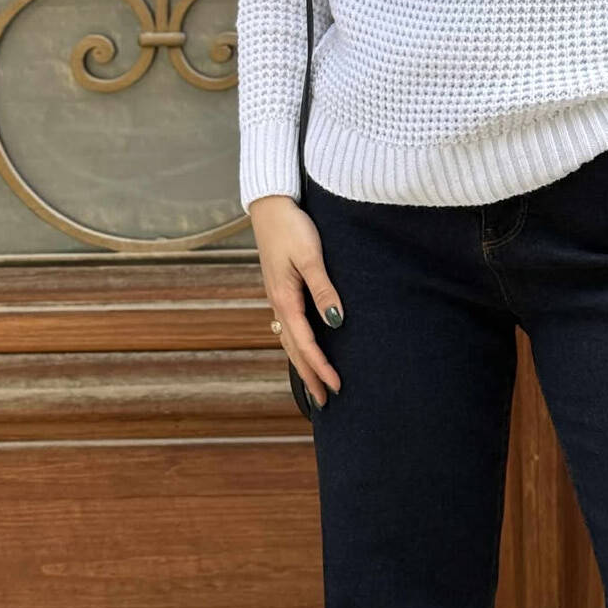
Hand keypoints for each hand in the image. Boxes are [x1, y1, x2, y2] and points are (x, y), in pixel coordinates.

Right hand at [248, 194, 343, 406]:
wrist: (271, 205)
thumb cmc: (293, 227)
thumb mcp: (311, 256)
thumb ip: (323, 288)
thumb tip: (336, 321)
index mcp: (285, 299)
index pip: (306, 343)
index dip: (321, 367)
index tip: (336, 386)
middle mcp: (278, 303)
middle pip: (294, 349)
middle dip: (309, 376)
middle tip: (324, 402)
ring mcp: (278, 297)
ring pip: (290, 340)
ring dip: (302, 364)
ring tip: (314, 385)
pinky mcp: (280, 288)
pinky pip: (289, 326)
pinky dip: (297, 345)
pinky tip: (303, 348)